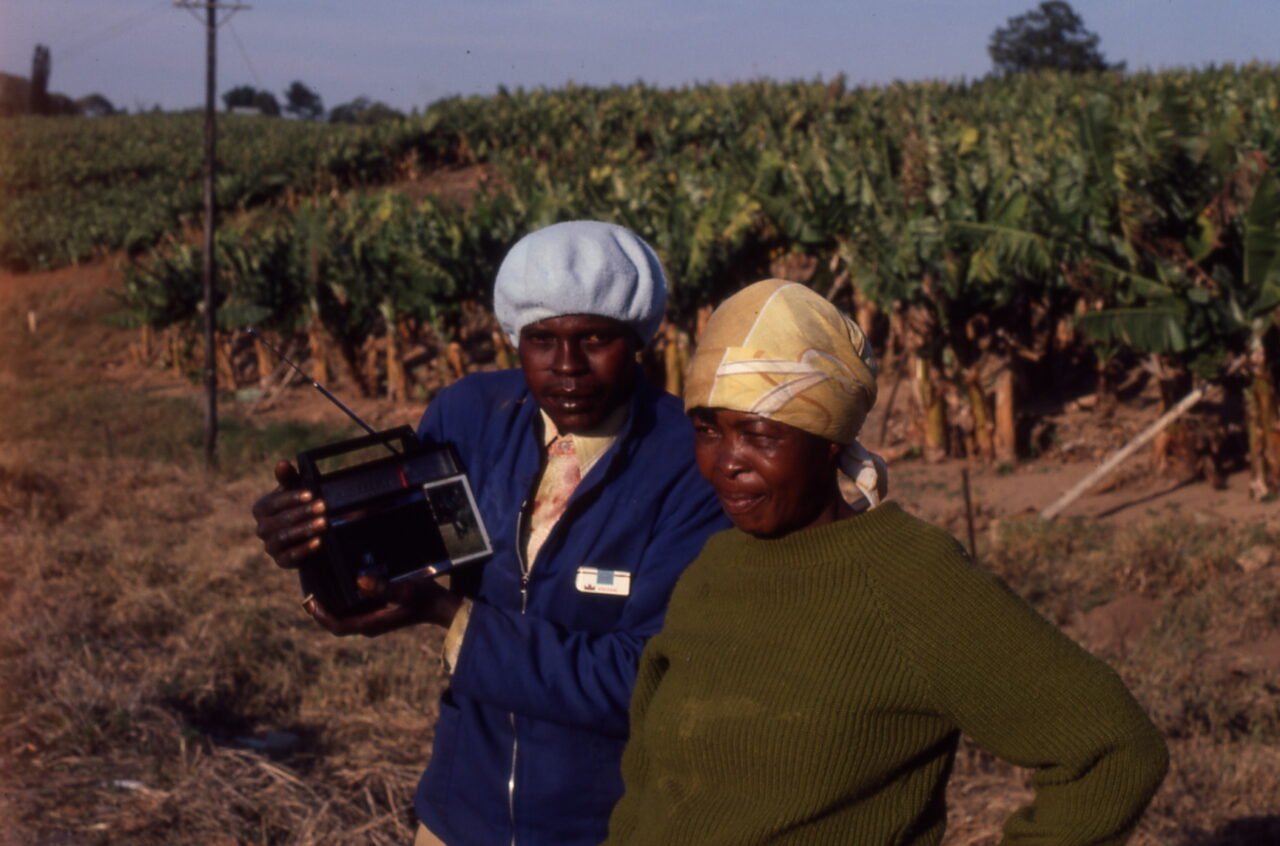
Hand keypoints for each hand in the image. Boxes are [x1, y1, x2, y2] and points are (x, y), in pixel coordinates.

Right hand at [252, 460, 325, 568]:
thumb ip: (288, 477)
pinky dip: (304, 549)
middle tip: (323, 506)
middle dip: (302, 513)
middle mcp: (262, 528)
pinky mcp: (281, 561)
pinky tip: (319, 541)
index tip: (311, 494)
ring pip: (283, 538)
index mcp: (261, 509)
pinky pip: (289, 557)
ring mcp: (270, 546)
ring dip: (304, 529)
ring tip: (324, 522)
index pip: (272, 503)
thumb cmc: (298, 506)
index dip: (291, 498)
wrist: (307, 533)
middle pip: (279, 521)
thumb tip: (282, 463)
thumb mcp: (295, 490)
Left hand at [302, 572, 463, 636]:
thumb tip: (359, 582)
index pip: (337, 626)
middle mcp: (368, 624)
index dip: (320, 615)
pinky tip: (339, 577)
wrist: (442, 606)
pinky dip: (341, 595)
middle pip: (335, 620)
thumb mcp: (408, 591)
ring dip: (329, 600)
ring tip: (318, 578)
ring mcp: (372, 618)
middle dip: (320, 606)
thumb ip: (385, 588)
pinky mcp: (377, 610)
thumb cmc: (426, 599)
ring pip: (342, 613)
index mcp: (371, 624)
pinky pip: (352, 606)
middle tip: (307, 584)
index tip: (309, 599)